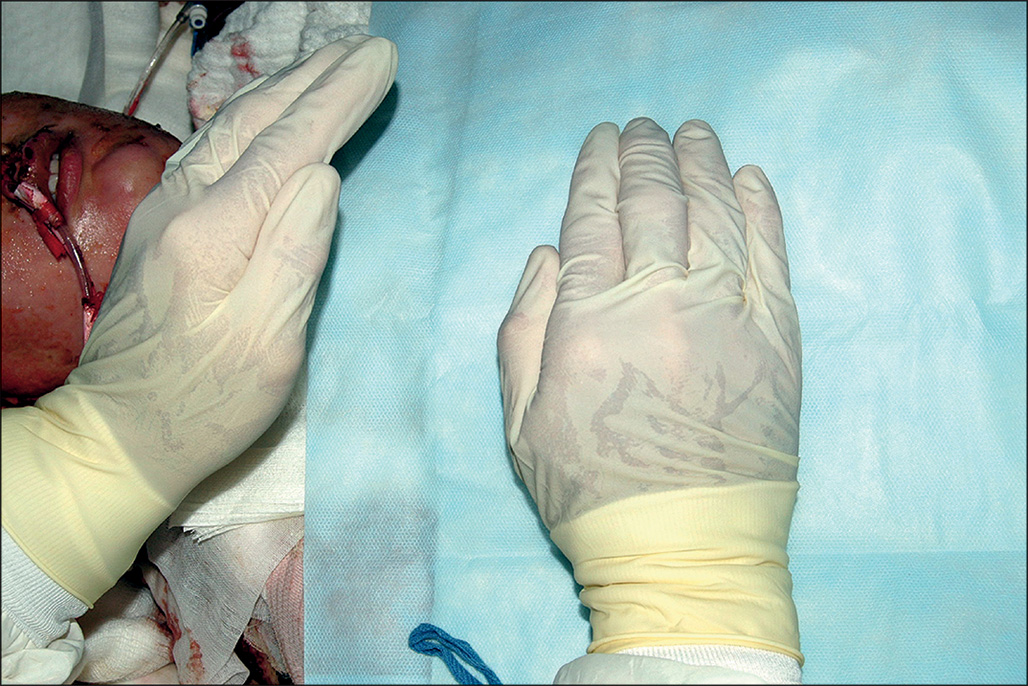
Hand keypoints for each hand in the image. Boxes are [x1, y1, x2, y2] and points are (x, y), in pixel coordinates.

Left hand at [1, 36, 397, 604]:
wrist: (120, 432)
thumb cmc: (207, 402)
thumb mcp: (267, 345)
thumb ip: (295, 254)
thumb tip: (322, 175)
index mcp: (217, 232)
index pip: (290, 145)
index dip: (337, 100)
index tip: (379, 62)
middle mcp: (183, 204)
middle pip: (256, 121)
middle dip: (314, 77)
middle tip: (363, 46)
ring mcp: (166, 210)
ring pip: (231, 128)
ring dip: (284, 89)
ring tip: (327, 64)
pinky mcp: (163, 225)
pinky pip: (215, 149)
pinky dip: (254, 119)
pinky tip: (269, 114)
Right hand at [498, 118, 802, 658]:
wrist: (686, 550)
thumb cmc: (592, 490)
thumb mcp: (521, 421)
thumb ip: (523, 328)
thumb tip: (548, 254)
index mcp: (590, 321)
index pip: (593, 218)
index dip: (595, 170)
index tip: (600, 141)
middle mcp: (661, 301)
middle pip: (654, 201)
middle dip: (645, 153)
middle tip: (644, 127)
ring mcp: (728, 315)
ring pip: (715, 213)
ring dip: (701, 163)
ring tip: (693, 133)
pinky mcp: (778, 339)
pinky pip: (772, 255)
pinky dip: (762, 209)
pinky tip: (749, 178)